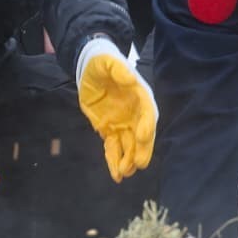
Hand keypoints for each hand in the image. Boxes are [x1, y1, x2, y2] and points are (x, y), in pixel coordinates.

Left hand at [75, 37, 157, 181]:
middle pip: (141, 134)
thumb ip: (119, 70)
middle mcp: (135, 114)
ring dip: (128, 159)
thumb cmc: (103, 64)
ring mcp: (123, 124)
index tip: (143, 136)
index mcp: (139, 97)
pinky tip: (115, 174)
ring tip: (125, 172)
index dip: (146, 124)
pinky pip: (113, 147)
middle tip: (140, 163)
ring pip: (128, 145)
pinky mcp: (109, 130)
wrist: (90, 71)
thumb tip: (130, 80)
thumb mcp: (108, 62)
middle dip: (141, 149)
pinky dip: (114, 160)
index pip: (146, 112)